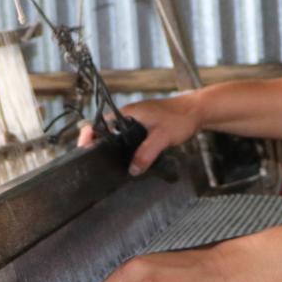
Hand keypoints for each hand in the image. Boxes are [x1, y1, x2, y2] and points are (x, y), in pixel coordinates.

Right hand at [77, 93, 201, 175]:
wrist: (197, 111)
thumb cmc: (180, 117)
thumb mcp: (162, 137)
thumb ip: (146, 154)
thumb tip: (133, 170)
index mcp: (128, 114)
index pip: (100, 122)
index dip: (88, 135)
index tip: (84, 148)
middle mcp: (128, 116)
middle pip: (105, 131)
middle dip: (98, 144)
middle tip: (95, 161)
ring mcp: (136, 121)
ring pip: (117, 135)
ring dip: (113, 147)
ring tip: (109, 162)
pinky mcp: (144, 127)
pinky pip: (128, 138)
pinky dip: (125, 147)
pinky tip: (130, 159)